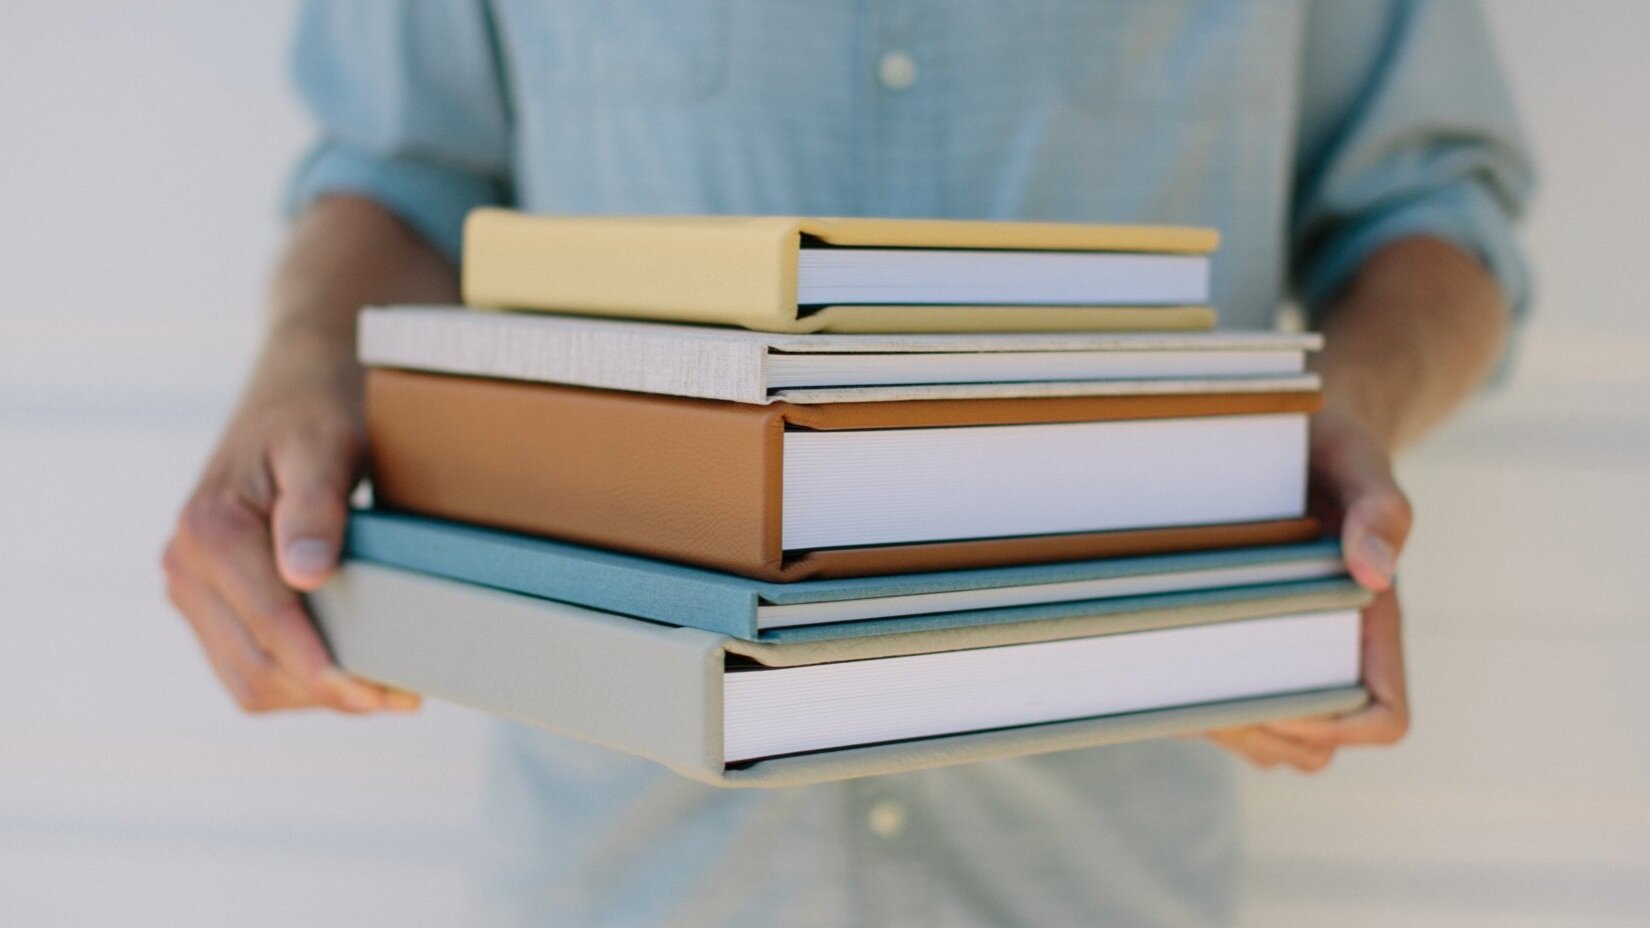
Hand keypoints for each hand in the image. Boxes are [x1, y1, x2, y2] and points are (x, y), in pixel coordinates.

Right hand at [162, 362, 417, 714]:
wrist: (291, 390)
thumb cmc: (315, 413)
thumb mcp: (326, 445)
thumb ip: (315, 507)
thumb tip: (304, 575)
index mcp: (211, 530)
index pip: (270, 625)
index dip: (328, 669)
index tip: (381, 693)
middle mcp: (185, 564)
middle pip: (256, 665)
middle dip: (329, 691)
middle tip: (401, 696)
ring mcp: (190, 586)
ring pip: (247, 678)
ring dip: (313, 696)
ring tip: (384, 689)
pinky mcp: (206, 600)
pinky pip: (245, 664)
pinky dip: (296, 681)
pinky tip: (349, 672)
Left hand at [1206, 408, 1410, 771]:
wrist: (1295, 435)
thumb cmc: (1331, 448)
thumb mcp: (1357, 458)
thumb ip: (1380, 509)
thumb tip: (1373, 574)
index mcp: (1373, 623)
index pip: (1381, 715)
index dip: (1338, 727)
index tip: (1281, 694)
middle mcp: (1331, 650)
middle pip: (1312, 746)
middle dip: (1262, 731)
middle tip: (1201, 682)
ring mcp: (1285, 655)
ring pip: (1265, 741)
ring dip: (1224, 726)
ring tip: (1173, 674)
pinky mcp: (1238, 644)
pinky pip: (1222, 709)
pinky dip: (1193, 703)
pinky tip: (1152, 662)